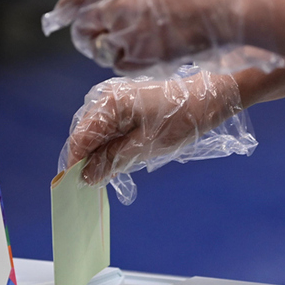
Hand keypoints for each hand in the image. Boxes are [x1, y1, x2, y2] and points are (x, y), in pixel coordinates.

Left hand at [43, 0, 276, 74]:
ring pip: (101, 50)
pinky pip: (121, 65)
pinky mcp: (141, 56)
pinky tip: (146, 54)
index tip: (62, 14)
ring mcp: (128, 32)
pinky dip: (128, 63)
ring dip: (108, 50)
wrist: (231, 4)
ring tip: (131, 45)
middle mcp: (118, 4)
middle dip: (85, 35)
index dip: (66, 6)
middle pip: (83, 26)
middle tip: (96, 40)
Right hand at [66, 67, 247, 184]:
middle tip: (95, 183)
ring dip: (99, 154)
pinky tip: (117, 159)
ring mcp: (113, 99)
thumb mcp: (145, 147)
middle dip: (87, 160)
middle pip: (84, 135)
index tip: (76, 186)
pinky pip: (107, 128)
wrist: (208, 98)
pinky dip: (110, 145)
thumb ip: (112, 160)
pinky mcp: (123, 104)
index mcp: (108, 104)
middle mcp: (105, 98)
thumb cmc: (180, 120)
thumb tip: (87, 176)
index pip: (80, 138)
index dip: (75, 163)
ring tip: (108, 174)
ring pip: (95, 133)